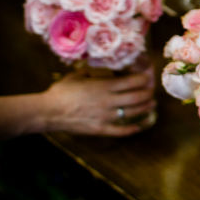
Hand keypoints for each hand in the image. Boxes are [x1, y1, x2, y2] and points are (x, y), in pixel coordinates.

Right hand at [41, 70, 156, 136]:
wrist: (47, 112)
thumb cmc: (60, 92)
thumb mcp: (77, 75)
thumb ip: (92, 72)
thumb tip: (100, 69)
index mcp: (104, 86)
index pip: (133, 82)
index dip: (144, 79)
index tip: (147, 77)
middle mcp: (109, 101)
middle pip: (138, 97)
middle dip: (149, 94)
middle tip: (152, 91)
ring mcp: (106, 116)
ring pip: (133, 113)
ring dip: (146, 108)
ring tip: (151, 105)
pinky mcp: (100, 129)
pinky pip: (121, 130)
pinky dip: (132, 129)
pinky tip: (139, 127)